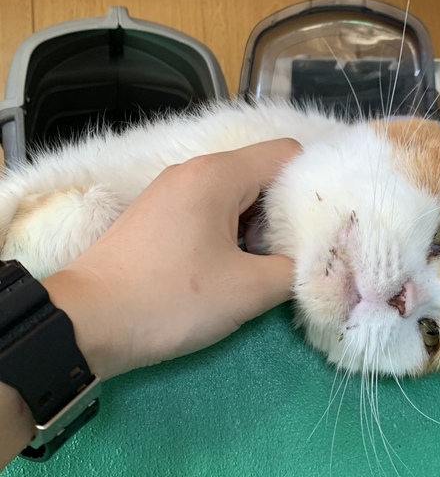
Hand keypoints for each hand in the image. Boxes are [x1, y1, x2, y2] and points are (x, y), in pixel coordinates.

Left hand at [41, 139, 298, 378]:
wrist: (84, 322)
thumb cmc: (170, 299)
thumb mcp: (248, 290)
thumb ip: (295, 270)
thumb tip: (313, 261)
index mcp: (217, 174)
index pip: (287, 154)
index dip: (312, 185)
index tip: (319, 225)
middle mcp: (193, 170)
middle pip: (261, 175)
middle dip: (284, 212)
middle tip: (291, 255)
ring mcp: (171, 191)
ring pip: (236, 195)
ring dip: (257, 227)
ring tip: (259, 267)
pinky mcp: (158, 215)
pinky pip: (210, 211)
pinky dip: (230, 234)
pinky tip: (227, 268)